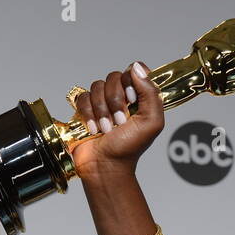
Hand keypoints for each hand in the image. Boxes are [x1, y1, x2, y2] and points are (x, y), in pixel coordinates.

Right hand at [70, 61, 163, 181]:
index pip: (135, 70)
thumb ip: (151, 93)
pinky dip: (88, 114)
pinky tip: (94, 129)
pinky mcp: (85, 108)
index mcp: (139, 97)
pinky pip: (83, 97)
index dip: (131, 81)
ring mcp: (102, 101)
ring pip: (97, 86)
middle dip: (115, 101)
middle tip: (119, 122)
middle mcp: (121, 96)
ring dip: (102, 111)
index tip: (131, 100)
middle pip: (114, 77)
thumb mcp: (151, 122)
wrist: (106, 165)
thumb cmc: (129, 148)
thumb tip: (137, 68)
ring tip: (106, 129)